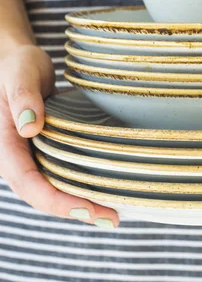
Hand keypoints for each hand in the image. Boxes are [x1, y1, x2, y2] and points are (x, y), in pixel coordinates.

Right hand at [0, 44, 119, 227]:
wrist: (17, 62)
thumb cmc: (18, 65)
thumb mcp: (20, 72)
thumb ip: (23, 97)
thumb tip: (29, 127)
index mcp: (3, 143)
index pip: (27, 181)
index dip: (55, 200)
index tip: (86, 208)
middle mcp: (13, 157)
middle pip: (40, 194)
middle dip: (74, 210)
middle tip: (112, 219)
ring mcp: (27, 157)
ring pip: (50, 189)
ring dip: (78, 204)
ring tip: (112, 214)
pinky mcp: (41, 153)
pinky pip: (57, 176)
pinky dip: (78, 188)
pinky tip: (101, 192)